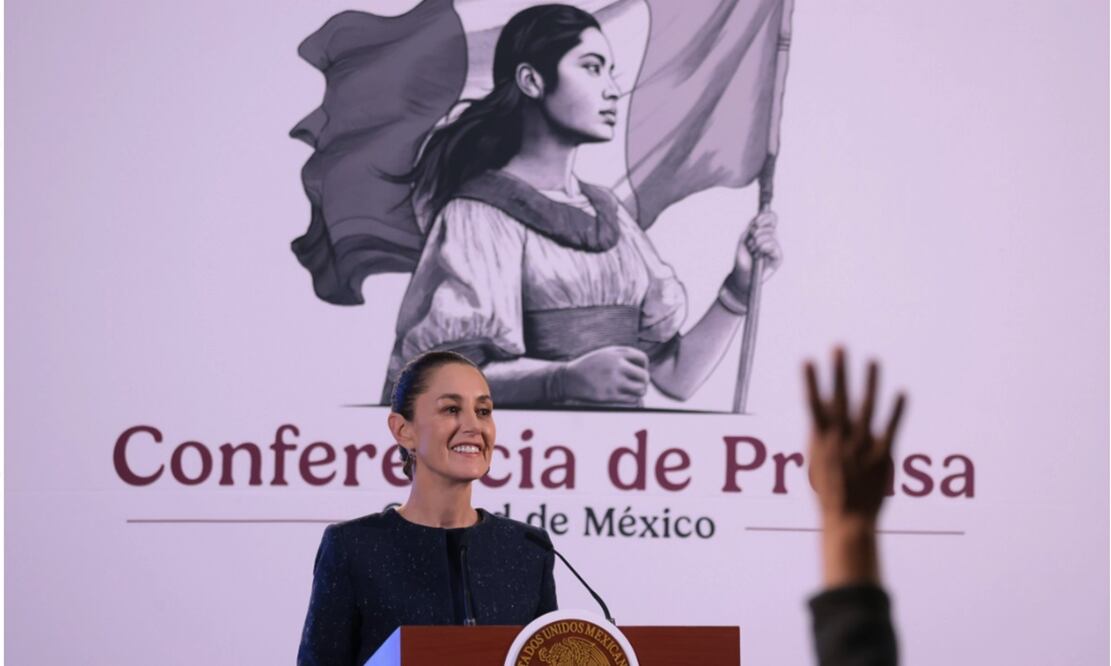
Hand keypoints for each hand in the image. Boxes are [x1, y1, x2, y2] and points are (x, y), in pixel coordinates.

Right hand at [562, 346, 648, 402]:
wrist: (568, 379)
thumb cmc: (588, 366)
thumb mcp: (604, 353)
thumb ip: (622, 355)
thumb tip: (643, 365)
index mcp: (616, 354)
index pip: (642, 358)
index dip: (644, 366)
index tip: (638, 371)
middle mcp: (617, 366)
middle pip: (645, 376)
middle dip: (643, 381)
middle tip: (637, 384)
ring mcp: (614, 381)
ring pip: (641, 389)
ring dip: (639, 392)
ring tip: (633, 392)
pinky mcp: (610, 395)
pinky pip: (631, 400)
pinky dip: (631, 400)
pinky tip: (625, 397)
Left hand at [720, 212, 782, 312]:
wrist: (742, 275)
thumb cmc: (743, 258)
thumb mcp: (744, 238)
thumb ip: (752, 227)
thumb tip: (758, 220)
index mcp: (765, 232)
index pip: (772, 217)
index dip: (765, 216)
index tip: (755, 223)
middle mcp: (772, 238)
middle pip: (771, 225)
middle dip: (757, 232)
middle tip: (750, 243)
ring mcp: (776, 247)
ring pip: (770, 235)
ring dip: (757, 242)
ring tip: (753, 252)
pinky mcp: (778, 257)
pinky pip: (773, 245)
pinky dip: (763, 248)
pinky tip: (758, 255)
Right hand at [805, 349, 905, 523]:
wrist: (847, 520)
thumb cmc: (829, 493)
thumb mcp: (816, 463)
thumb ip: (819, 437)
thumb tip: (820, 414)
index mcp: (821, 441)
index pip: (814, 404)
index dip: (812, 381)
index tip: (809, 359)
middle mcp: (841, 439)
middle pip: (839, 399)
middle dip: (839, 372)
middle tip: (839, 347)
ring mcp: (862, 446)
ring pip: (866, 408)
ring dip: (869, 383)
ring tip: (872, 360)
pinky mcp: (882, 455)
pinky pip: (890, 429)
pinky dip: (896, 411)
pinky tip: (901, 392)